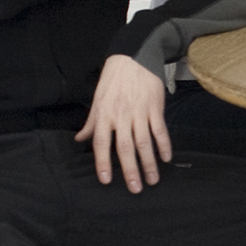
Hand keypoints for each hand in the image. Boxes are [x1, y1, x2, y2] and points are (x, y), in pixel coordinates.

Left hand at [77, 54, 170, 192]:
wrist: (134, 57)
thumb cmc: (113, 78)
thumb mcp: (97, 99)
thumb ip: (91, 122)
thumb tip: (80, 139)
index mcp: (104, 115)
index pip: (102, 143)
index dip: (103, 163)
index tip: (106, 180)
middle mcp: (121, 116)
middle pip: (126, 148)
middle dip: (130, 170)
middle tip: (135, 188)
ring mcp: (140, 112)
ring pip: (144, 142)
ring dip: (149, 162)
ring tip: (152, 179)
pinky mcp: (155, 107)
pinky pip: (160, 130)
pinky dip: (164, 145)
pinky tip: (166, 158)